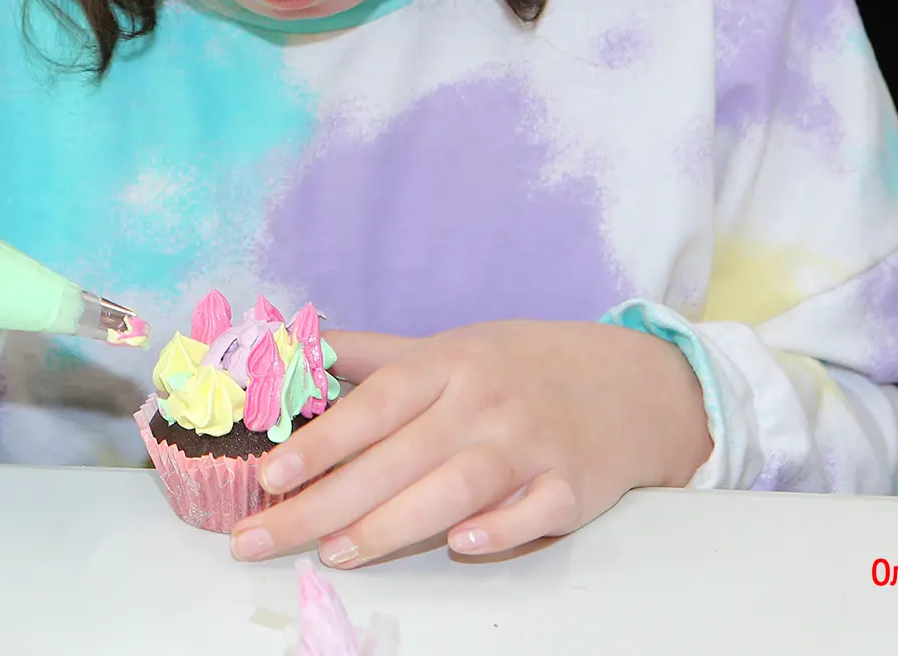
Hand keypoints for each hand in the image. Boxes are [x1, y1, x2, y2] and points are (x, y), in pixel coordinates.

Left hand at [229, 321, 710, 566]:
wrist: (636, 383)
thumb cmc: (526, 367)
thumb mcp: (454, 346)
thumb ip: (376, 357)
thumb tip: (301, 348)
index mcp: (450, 363)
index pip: (373, 404)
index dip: (320, 440)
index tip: (268, 474)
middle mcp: (485, 401)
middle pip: (396, 457)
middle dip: (322, 502)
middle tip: (260, 537)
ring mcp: (532, 444)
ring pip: (455, 487)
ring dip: (392, 523)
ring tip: (335, 552)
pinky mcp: (574, 487)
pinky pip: (533, 513)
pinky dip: (498, 529)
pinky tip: (459, 547)